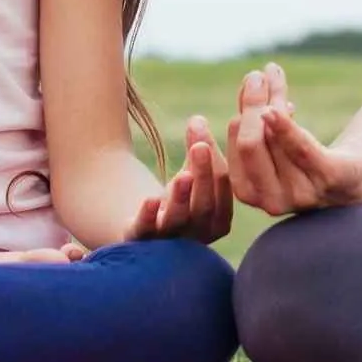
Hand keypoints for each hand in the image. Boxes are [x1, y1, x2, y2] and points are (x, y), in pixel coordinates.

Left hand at [125, 115, 234, 243]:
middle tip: (201, 148)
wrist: (142, 228)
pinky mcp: (138, 239)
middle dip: (204, 176)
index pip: (223, 192)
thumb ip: (198, 147)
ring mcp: (168, 241)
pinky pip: (144, 231)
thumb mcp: (192, 173)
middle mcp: (197, 235)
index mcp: (218, 220)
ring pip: (177, 219)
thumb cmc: (179, 199)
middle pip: (204, 206)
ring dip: (181, 197)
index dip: (216, 164)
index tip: (209, 139)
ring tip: (184, 175)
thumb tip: (197, 119)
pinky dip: (148, 217)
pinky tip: (151, 199)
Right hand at [226, 63, 361, 215]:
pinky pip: (302, 150)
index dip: (239, 114)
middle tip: (257, 76)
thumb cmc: (306, 158)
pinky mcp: (330, 179)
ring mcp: (302, 195)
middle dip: (251, 105)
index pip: (237, 147)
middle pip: (250, 144)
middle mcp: (272, 201)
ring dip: (274, 98)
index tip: (249, 84)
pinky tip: (277, 108)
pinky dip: (286, 128)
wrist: (356, 179)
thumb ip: (256, 116)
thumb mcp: (275, 140)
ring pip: (276, 138)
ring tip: (275, 75)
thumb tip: (249, 80)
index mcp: (251, 193)